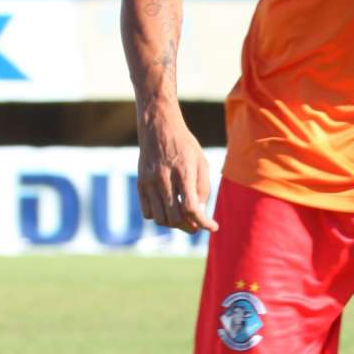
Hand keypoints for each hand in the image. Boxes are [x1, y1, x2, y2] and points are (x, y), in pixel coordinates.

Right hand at [137, 109, 214, 233]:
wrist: (158, 127)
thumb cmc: (184, 144)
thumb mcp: (201, 161)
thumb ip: (202, 187)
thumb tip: (199, 212)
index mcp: (183, 172)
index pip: (192, 208)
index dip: (204, 222)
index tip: (213, 227)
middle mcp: (164, 179)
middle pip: (175, 217)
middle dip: (189, 227)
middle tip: (196, 225)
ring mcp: (149, 182)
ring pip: (160, 218)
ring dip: (173, 224)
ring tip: (183, 218)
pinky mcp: (140, 184)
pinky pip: (147, 212)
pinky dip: (159, 217)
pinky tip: (168, 210)